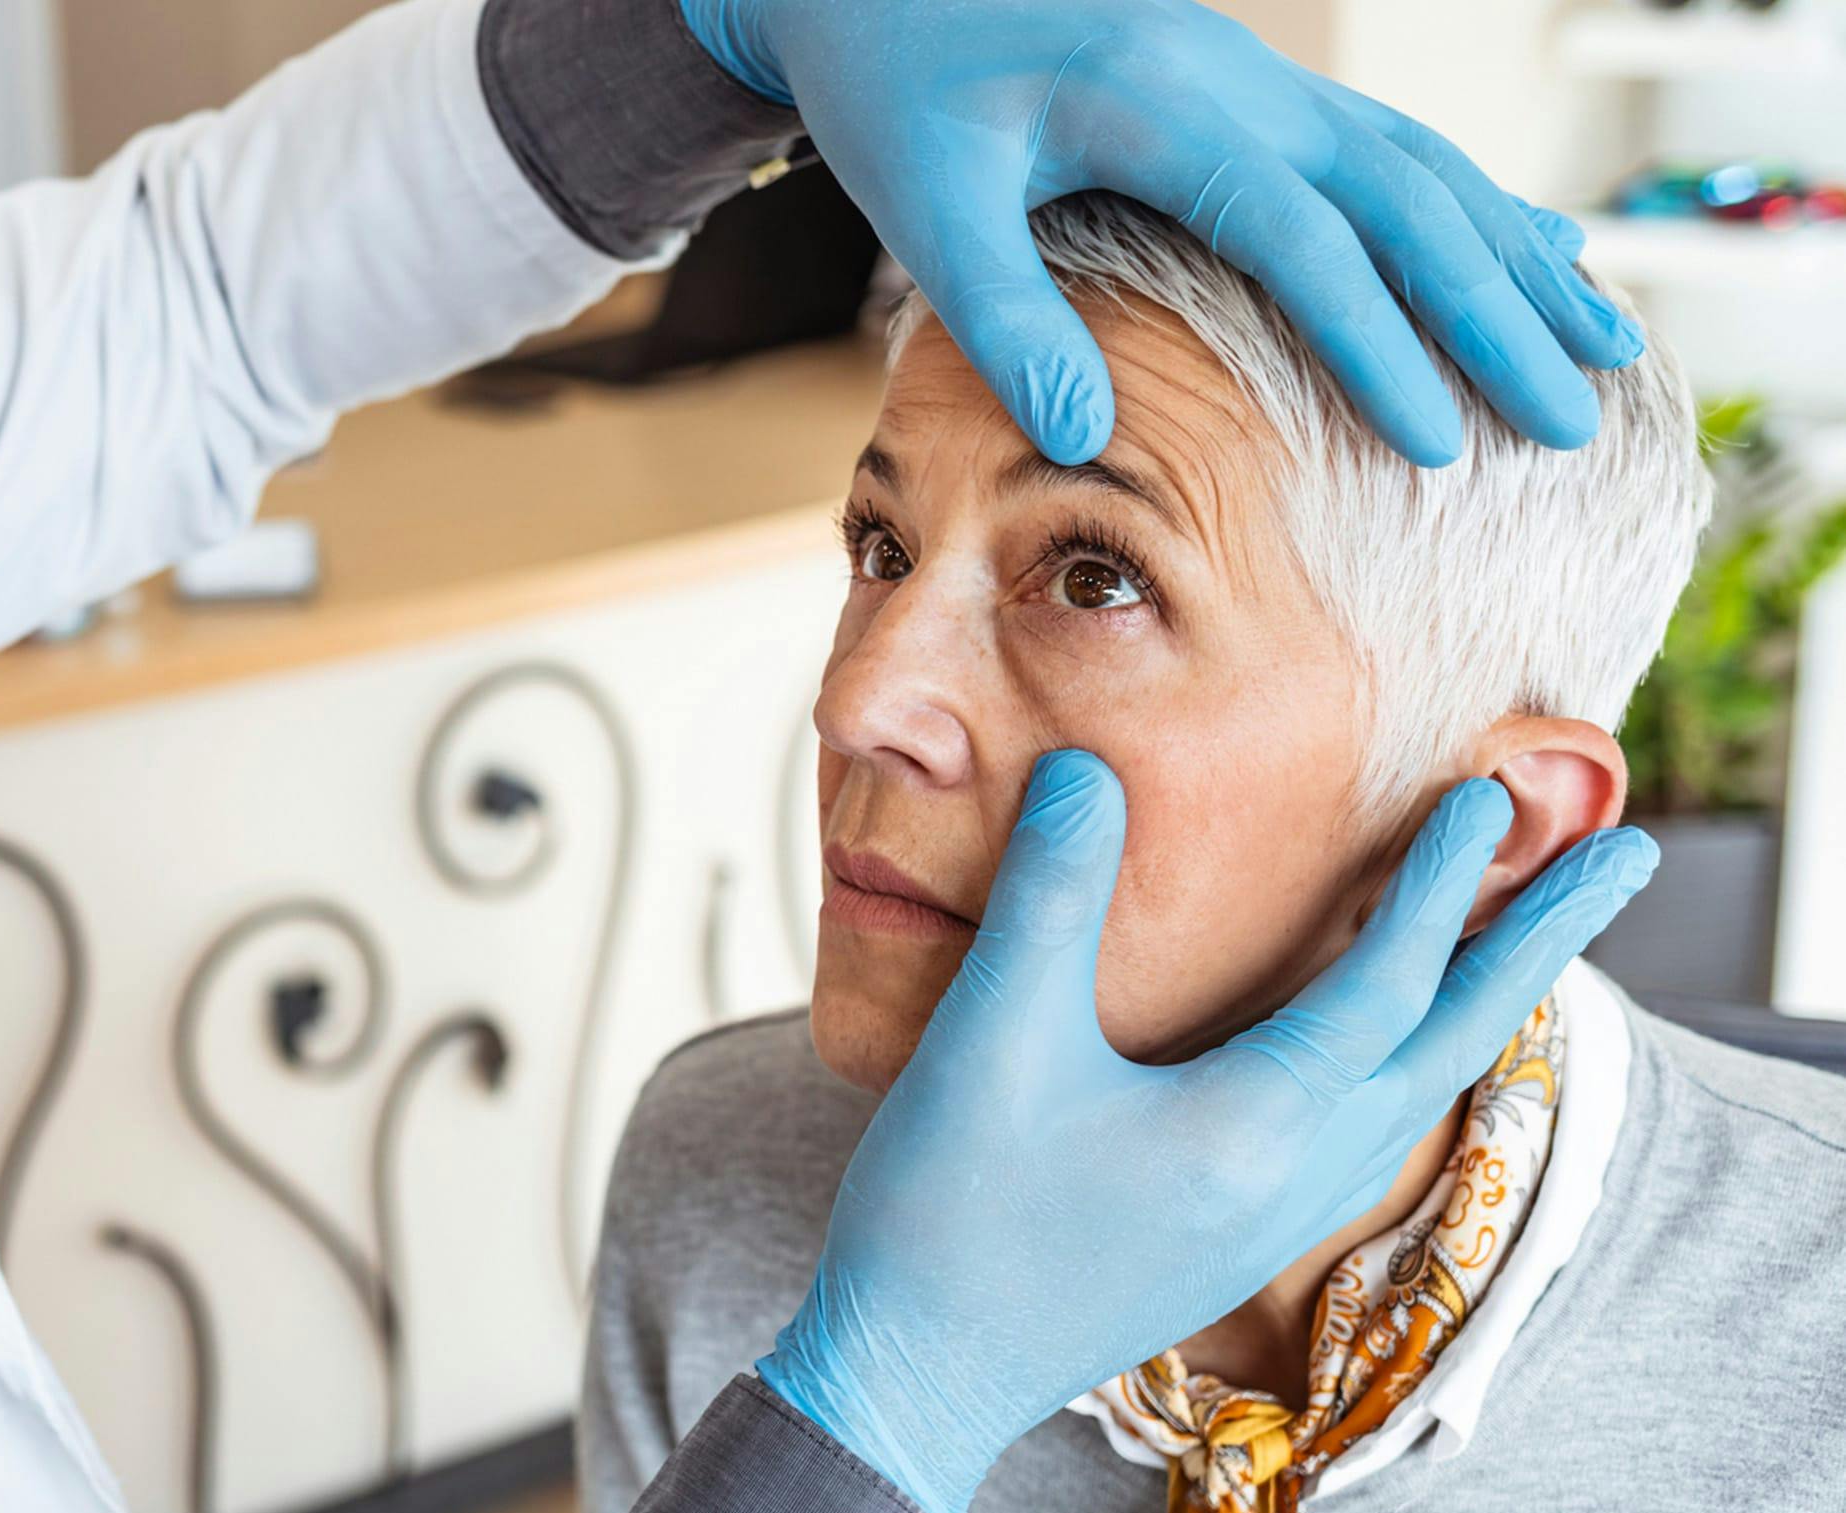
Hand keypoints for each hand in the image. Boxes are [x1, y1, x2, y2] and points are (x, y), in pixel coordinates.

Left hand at [679, 0, 1640, 467]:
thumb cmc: (896, 85)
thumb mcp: (925, 202)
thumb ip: (1003, 317)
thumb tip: (1083, 440)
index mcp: (1165, 108)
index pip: (1304, 240)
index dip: (1377, 342)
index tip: (1437, 443)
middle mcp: (1243, 84)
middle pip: (1407, 200)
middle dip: (1498, 313)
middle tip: (1577, 415)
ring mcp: (1260, 79)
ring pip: (1426, 168)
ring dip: (1519, 260)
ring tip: (1606, 345)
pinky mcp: (1253, 93)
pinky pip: (1393, 153)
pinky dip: (1474, 213)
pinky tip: (1532, 255)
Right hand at [758, 752, 1655, 1512]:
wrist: (911, 1379)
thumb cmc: (949, 1218)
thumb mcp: (991, 1041)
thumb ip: (1050, 897)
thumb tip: (1087, 773)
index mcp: (1252, 1129)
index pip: (1383, 984)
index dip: (1442, 880)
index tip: (1494, 794)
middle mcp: (1289, 1179)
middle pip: (1452, 1044)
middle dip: (1541, 944)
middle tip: (1629, 861)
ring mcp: (1267, 1220)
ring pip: (1414, 1092)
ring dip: (1480, 1000)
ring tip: (1524, 934)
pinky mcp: (1231, 1238)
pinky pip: (1363, 1129)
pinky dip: (1409, 1057)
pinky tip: (1387, 1041)